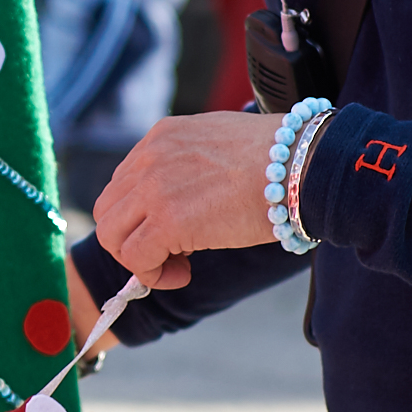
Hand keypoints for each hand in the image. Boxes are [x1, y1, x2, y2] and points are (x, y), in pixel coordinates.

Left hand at [90, 109, 284, 287]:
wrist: (303, 164)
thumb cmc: (279, 160)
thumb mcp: (220, 147)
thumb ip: (191, 167)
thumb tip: (184, 203)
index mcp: (163, 136)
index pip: (124, 182)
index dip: (140, 215)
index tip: (170, 232)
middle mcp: (150, 156)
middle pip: (109, 209)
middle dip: (132, 239)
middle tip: (169, 255)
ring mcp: (154, 187)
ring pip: (112, 235)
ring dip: (139, 259)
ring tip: (177, 267)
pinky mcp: (167, 220)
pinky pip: (135, 259)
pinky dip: (153, 275)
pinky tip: (182, 274)